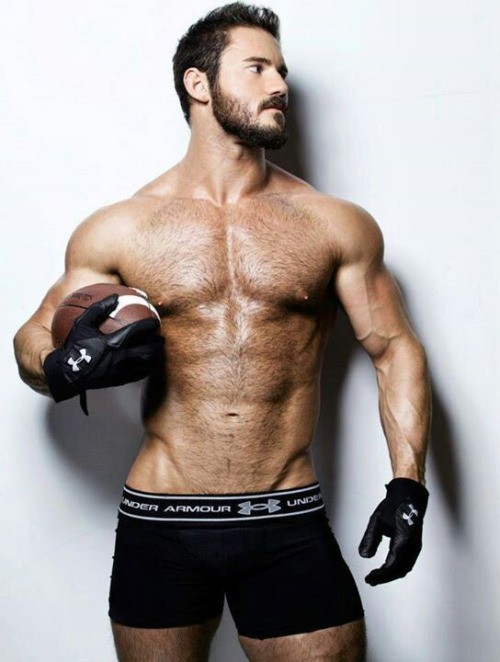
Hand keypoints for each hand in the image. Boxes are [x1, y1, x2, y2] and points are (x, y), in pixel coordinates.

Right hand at [43, 294, 163, 409]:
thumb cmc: (74, 347)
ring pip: (146, 364)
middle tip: (160, 338)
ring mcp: (120, 371)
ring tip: (156, 351)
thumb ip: (99, 309)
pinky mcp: (119, 381)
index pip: (138, 331)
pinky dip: (146, 369)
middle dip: (157, 344)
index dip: (149, 326)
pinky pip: (138, 375)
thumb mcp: (83, 324)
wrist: (67, 372)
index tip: (155, 322)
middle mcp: (119, 357)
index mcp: (112, 342)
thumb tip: (114, 297)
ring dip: (154, 357)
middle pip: (147, 350)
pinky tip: (146, 364)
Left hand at [358, 478, 428, 585]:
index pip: (391, 565)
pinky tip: (387, 568)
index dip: (380, 575)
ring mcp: (416, 546)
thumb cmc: (394, 505)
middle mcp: (413, 545)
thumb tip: (364, 556)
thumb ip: (371, 539)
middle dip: (385, 578)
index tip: (368, 578)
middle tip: (371, 580)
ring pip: (405, 568)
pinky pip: (407, 562)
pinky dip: (397, 568)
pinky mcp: (415, 544)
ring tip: (377, 576)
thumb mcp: (377, 520)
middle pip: (399, 570)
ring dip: (391, 575)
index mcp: (404, 540)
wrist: (409, 494)